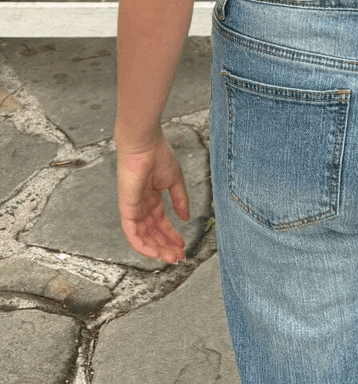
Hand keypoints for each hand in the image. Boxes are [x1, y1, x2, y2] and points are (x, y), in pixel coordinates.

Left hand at [116, 134, 189, 262]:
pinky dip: (143, 246)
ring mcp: (132, 209)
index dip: (171, 235)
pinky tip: (156, 253)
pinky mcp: (126, 209)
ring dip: (157, 249)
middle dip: (166, 246)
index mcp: (151, 198)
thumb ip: (180, 200)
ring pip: (143, 237)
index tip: (183, 246)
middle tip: (180, 257)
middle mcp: (141, 206)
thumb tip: (186, 218)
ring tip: (173, 257)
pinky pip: (132, 234)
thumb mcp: (174, 181)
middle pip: (152, 233)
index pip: (160, 222)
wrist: (145, 144)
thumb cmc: (158, 155)